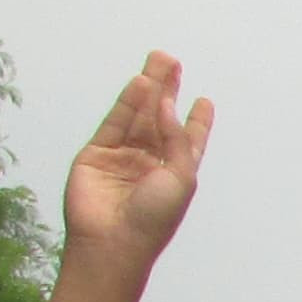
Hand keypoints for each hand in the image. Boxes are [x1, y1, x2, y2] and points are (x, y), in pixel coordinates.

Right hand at [64, 53, 212, 266]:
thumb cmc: (155, 217)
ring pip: (138, 115)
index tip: (204, 100)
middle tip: (171, 61)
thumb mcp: (180, 177)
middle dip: (167, 90)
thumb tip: (166, 102)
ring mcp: (123, 157)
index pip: (189, 141)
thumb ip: (177, 138)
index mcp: (177, 172)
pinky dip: (128, 102)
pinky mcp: (97, 154)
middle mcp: (150, 162)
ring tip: (159, 60)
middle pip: (160, 118)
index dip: (196, 120)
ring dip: (149, 88)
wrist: (114, 241)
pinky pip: (116, 122)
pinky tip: (140, 83)